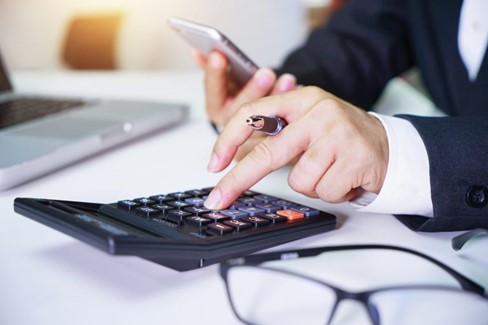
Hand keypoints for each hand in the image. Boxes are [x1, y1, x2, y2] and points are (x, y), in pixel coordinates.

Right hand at [192, 50, 296, 159]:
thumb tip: (197, 51)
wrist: (262, 116)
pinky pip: (278, 128)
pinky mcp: (269, 141)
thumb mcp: (228, 80)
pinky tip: (296, 92)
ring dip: (276, 98)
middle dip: (252, 90)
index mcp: (216, 107)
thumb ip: (214, 68)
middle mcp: (230, 124)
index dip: (215, 74)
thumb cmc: (244, 94)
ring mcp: (249, 134)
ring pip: (261, 121)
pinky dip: (289, 108)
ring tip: (287, 80)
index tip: (218, 55)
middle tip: (266, 73)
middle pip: (238, 110)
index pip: (213, 91)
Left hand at [204, 86, 389, 209]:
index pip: (253, 114)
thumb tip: (236, 159)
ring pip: (298, 180)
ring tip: (329, 173)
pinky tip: (345, 179)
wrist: (390, 148)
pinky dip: (331, 193)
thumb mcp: (308, 125)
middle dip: (237, 181)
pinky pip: (323, 192)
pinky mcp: (355, 158)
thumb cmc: (341, 139)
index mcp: (301, 98)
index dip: (227, 139)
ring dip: (311, 185)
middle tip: (217, 200)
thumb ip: (277, 136)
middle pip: (267, 152)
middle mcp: (319, 111)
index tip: (214, 164)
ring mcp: (338, 134)